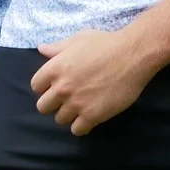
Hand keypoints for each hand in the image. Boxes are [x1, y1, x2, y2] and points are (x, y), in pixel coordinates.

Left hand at [31, 29, 157, 135]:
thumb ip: (57, 48)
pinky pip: (77, 130)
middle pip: (43, 107)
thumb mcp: (78, 39)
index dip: (46, 87)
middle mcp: (62, 88)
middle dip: (54, 103)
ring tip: (81, 107)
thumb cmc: (105, 43)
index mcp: (55, 68)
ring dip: (69, 114)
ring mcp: (76, 103)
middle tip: (67, 99)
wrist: (133, 55)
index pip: (36, 87)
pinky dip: (82, 126)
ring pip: (60, 119)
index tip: (56, 86)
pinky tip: (90, 117)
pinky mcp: (93, 116)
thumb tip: (41, 49)